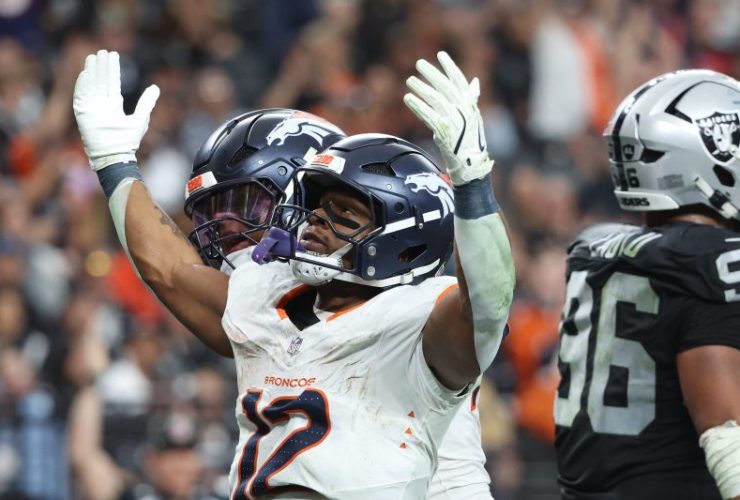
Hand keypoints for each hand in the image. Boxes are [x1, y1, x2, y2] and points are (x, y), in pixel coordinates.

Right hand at [72, 50, 159, 170]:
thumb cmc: (127, 141)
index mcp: (113, 105)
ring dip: (91, 71)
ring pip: (90, 85)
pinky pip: (81, 95)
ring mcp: (91, 108)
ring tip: (93, 57)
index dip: (112, 69)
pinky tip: (86, 72)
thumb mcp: (140, 118)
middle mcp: (101, 105)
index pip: (111, 83)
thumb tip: (156, 87)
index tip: (112, 56)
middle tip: (102, 52)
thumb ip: (147, 103)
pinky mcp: (82, 113)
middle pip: (100, 81)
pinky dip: (83, 84)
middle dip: (101, 67)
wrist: (115, 155)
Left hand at [404, 51, 492, 185]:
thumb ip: (471, 99)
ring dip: (421, 88)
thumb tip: (474, 82)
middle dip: (432, 73)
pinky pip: (428, 115)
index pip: (460, 81)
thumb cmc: (470, 141)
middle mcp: (463, 110)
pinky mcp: (444, 131)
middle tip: (419, 63)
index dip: (450, 67)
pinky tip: (408, 98)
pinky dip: (418, 105)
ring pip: (435, 99)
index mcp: (470, 105)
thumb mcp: (473, 118)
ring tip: (409, 80)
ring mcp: (454, 120)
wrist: (471, 165)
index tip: (440, 55)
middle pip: (445, 86)